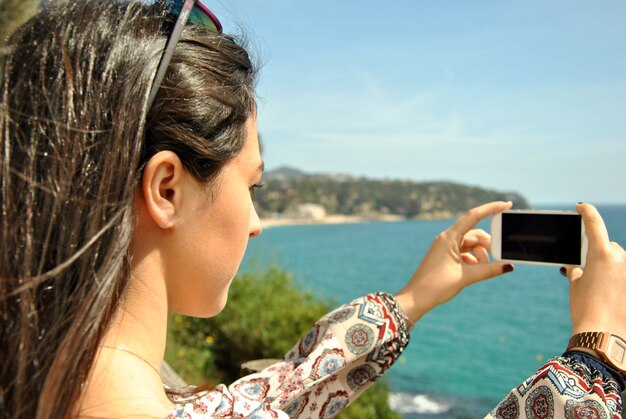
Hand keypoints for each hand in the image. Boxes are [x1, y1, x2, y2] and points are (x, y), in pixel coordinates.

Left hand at [395, 201, 514, 324]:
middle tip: (499, 257)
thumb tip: (509, 266)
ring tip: (480, 271)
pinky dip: (473, 261)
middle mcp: (447, 239)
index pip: (473, 216)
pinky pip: (465, 253)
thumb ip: (489, 270)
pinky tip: (473, 273)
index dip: (491, 208)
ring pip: (472, 245)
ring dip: (480, 256)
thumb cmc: (436, 285)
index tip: (507, 204)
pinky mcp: (446, 256)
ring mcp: (446, 248)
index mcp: (449, 237)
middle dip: (488, 245)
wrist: (416, 298)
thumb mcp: (466, 277)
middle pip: (475, 234)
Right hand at [562, 203, 625, 337]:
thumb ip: (576, 269)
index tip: (581, 207)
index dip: (586, 211)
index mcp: (601, 253)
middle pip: (607, 246)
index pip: (594, 222)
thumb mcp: (576, 284)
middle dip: (598, 254)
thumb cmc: (586, 308)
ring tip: (600, 288)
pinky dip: (617, 280)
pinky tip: (611, 294)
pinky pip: (623, 275)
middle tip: (587, 270)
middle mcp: (620, 258)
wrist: (604, 334)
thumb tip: (575, 266)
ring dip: (609, 268)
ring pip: (618, 260)